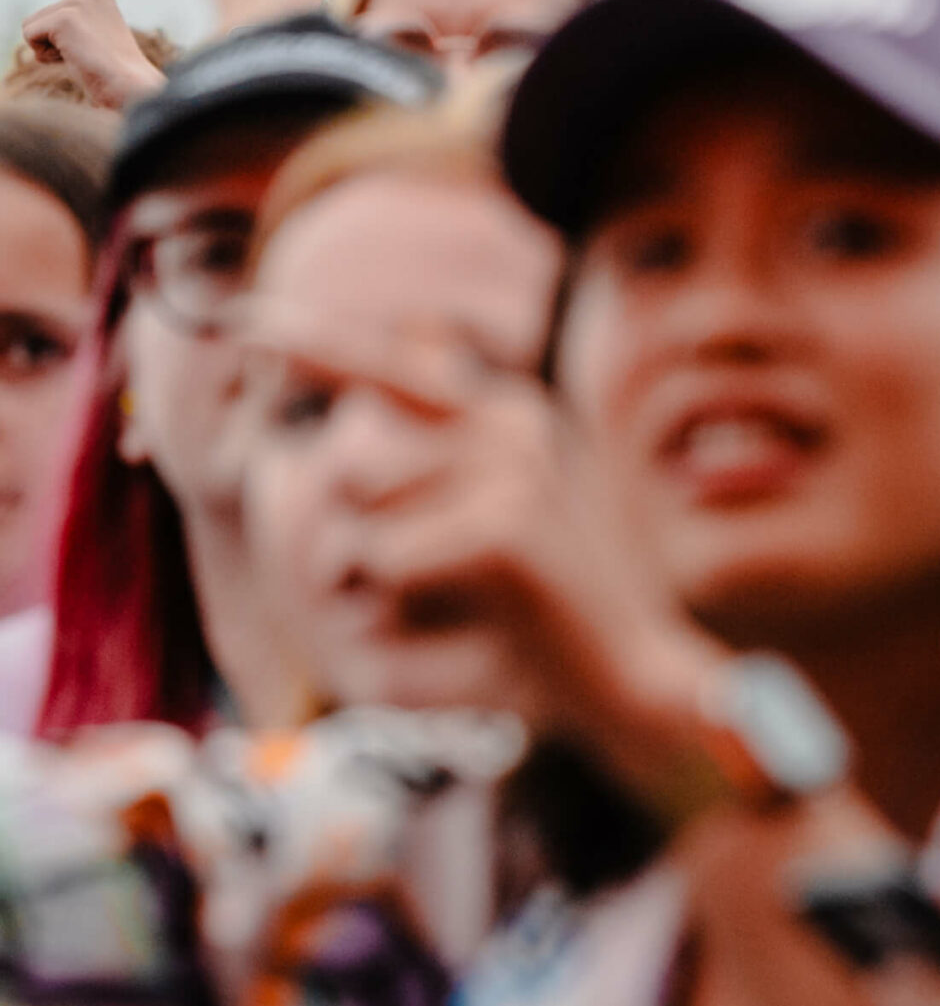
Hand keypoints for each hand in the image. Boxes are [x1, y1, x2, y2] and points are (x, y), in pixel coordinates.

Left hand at [20, 0, 167, 109]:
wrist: (126, 84)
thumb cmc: (111, 70)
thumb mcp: (93, 36)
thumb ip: (73, 25)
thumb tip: (49, 31)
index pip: (50, 15)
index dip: (64, 40)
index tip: (91, 48)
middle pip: (37, 19)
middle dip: (55, 44)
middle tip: (86, 54)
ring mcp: (76, 3)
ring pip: (30, 27)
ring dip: (49, 50)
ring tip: (79, 55)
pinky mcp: (63, 18)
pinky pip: (29, 36)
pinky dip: (46, 55)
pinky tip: (73, 57)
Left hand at [292, 349, 726, 805]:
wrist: (629, 682)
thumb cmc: (541, 619)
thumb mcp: (486, 526)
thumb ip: (426, 463)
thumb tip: (390, 362)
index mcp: (502, 416)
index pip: (388, 369)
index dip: (311, 344)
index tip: (244, 323)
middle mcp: (507, 423)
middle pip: (348, 469)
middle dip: (344, 543)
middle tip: (410, 598)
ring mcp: (511, 467)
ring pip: (356, 519)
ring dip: (367, 583)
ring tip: (441, 614)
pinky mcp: (503, 525)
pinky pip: (382, 564)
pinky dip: (395, 610)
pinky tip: (466, 628)